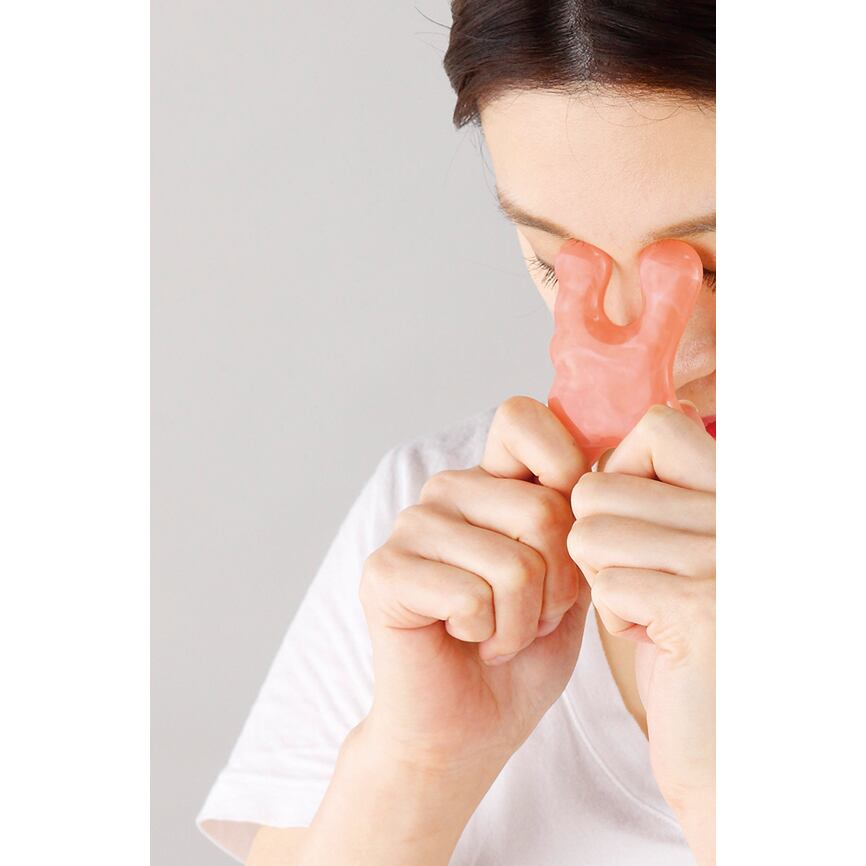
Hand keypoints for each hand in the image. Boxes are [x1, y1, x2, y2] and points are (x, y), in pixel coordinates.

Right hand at [359, 396, 589, 779]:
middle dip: (558, 587)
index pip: (522, 418)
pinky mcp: (385, 571)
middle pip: (543, 510)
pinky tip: (465, 642)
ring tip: (497, 634)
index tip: (569, 539)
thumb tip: (602, 465)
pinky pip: (473, 595)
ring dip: (523, 621)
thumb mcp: (570, 580)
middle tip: (528, 615)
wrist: (467, 729)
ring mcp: (411, 528)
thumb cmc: (521, 655)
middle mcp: (446, 492)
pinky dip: (489, 637)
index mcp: (490, 482)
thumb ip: (577, 522)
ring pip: (515, 562)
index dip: (564, 466)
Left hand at [567, 405, 714, 857]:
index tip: (638, 524)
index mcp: (746, 493)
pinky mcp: (704, 607)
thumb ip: (675, 491)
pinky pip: (605, 583)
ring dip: (605, 581)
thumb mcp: (697, 551)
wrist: (735, 755)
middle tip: (650, 587)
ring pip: (589, 532)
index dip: (623, 474)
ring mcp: (731, 556)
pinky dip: (616, 617)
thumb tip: (655, 419)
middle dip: (604, 543)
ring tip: (655, 613)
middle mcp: (748, 513)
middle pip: (601, 487)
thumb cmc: (705, 652)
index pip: (657, 427)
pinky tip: (661, 642)